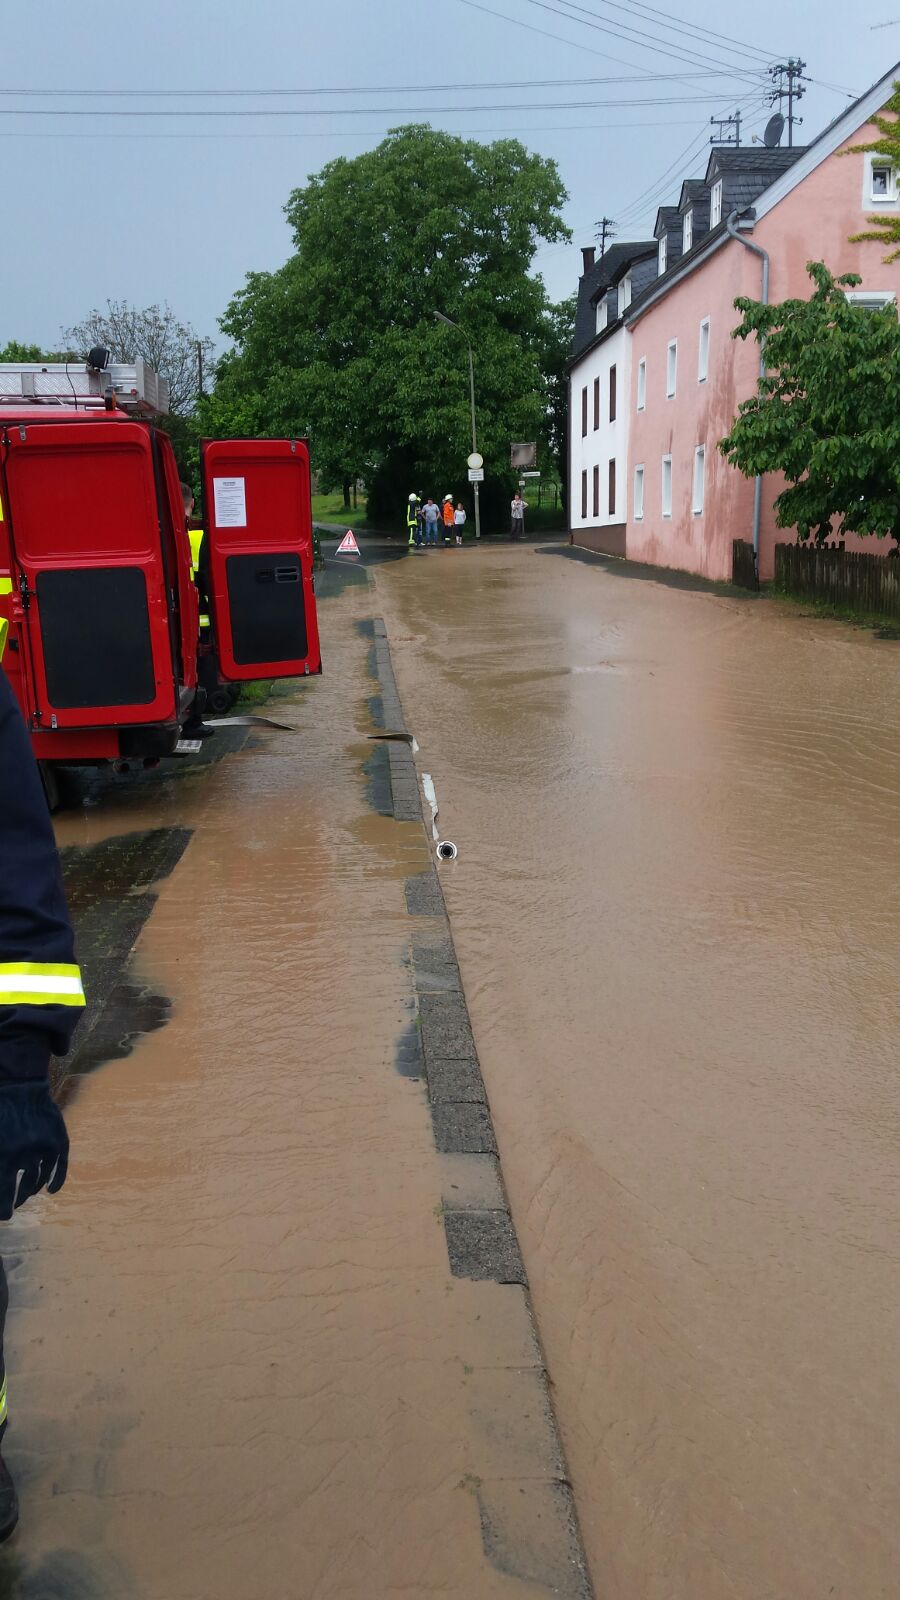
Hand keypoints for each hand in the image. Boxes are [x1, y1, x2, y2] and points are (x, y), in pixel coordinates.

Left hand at [0, 1085, 68, 1218]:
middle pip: (18, 1190)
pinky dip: (56, 1180)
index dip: (3, 1209)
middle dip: (12, 1201)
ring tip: (25, 1194)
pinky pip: (59, 1167)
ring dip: (30, 1190)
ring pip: (37, 1179)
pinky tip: (51, 1190)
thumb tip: (2, 1188)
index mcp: (3, 1154)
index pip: (4, 1192)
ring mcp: (42, 1147)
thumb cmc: (1, 1113)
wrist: (18, 1086)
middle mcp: (23, 1154)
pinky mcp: (58, 1141)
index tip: (3, 1217)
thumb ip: (0, 1162)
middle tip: (10, 1207)